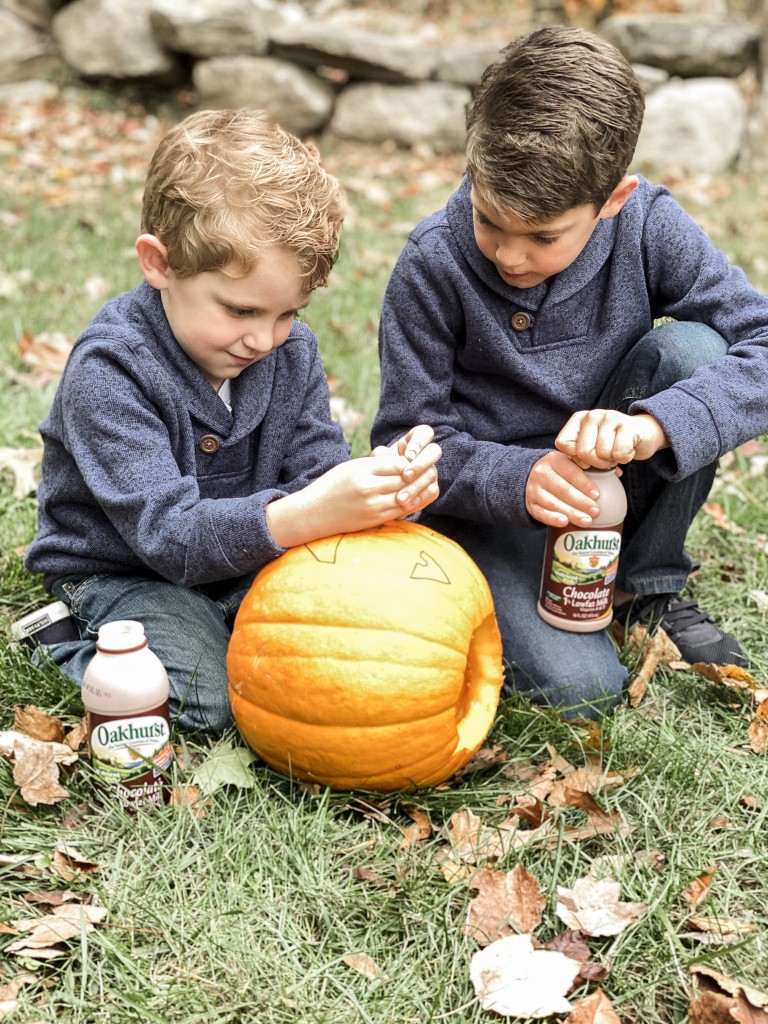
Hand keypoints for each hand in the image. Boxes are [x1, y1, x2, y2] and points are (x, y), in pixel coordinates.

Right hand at [265, 450, 439, 548]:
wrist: (314, 513)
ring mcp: (372, 508)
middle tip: (430, 470)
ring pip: (405, 497)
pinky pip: (399, 511)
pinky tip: (416, 497)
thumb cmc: (333, 485)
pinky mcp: (374, 521)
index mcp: (362, 472)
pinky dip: (411, 504)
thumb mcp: (352, 467)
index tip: (417, 459)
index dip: (410, 462)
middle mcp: (368, 490)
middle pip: (404, 481)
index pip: (397, 464)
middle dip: (419, 475)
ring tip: (426, 483)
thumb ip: (377, 465)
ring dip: (418, 491)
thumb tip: (405, 462)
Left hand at [371, 424, 441, 511]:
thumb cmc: (378, 470)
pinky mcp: (432, 487)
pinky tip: (406, 506)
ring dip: (416, 486)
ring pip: (431, 474)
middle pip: (434, 451)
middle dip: (420, 464)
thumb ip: (380, 456)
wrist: (381, 490)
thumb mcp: (376, 461)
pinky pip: (431, 492)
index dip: (419, 443)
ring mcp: (431, 471)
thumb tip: (381, 453)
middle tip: (406, 476)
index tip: (407, 456)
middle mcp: (426, 455)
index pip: (424, 433)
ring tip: (400, 498)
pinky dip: (418, 499)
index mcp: (414, 442)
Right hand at [526, 450, 603, 527]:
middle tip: (596, 511)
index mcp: (554, 460)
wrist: (529, 476)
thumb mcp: (570, 462)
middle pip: (563, 489)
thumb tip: (617, 473)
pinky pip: (541, 513)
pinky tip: (564, 522)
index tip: (598, 495)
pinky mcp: (530, 505)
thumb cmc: (558, 471)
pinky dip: (552, 518)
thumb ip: (591, 467)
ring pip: (553, 503)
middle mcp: (541, 474)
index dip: (585, 484)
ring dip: (571, 513)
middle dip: (581, 502)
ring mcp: (534, 490)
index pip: (571, 472)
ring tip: (587, 521)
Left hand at [556, 410, 667, 467]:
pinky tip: (628, 450)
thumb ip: (577, 454)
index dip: (576, 457)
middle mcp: (592, 415)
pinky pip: (619, 453)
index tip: (588, 458)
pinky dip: (625, 458)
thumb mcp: (590, 446)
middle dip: (597, 462)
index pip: (563, 444)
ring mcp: (610, 418)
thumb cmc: (613, 444)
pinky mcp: (628, 426)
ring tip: (617, 451)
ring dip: (612, 460)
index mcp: (578, 419)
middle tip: (607, 457)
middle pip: (583, 452)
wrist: (644, 433)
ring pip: (601, 454)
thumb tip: (571, 472)